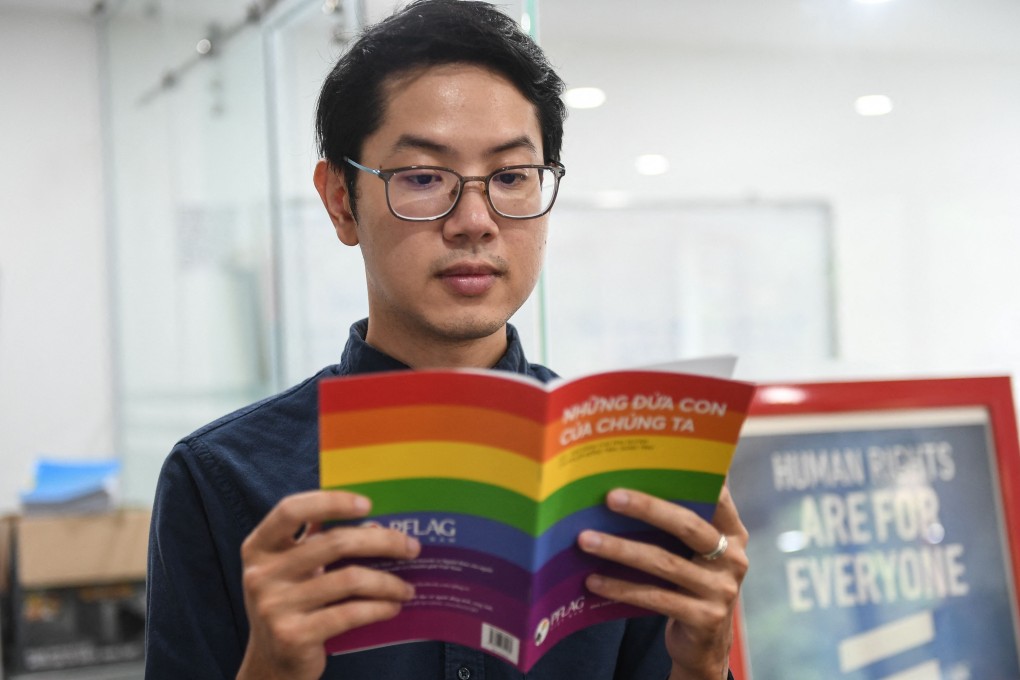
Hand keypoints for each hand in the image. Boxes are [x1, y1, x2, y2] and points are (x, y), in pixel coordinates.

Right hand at [237, 490, 420, 679]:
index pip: (291, 510)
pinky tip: (393, 607)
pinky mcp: (293, 635)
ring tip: (407, 587)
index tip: (368, 504)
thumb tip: (376, 523)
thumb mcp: (292, 568)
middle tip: (411, 547)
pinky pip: (349, 613)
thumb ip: (319, 542)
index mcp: (259, 547)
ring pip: (349, 579)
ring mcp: (274, 606)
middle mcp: (261, 574)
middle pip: (334, 543)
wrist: (272, 663)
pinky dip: (378, 608)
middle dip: (382, 542)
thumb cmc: (292, 603)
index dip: (331, 502)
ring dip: (388, 582)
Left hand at [577, 485, 747, 679]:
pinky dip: (621, 588)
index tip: (661, 458)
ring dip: (621, 549)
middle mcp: (733, 558)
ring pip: (664, 563)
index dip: (694, 477)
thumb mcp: (696, 554)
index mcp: (733, 534)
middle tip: (610, 496)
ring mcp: (721, 590)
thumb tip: (630, 485)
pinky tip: (593, 581)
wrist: (705, 645)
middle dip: (646, 508)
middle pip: (686, 525)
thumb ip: (680, 525)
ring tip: (586, 539)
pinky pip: (655, 597)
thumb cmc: (690, 584)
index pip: (717, 497)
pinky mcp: (704, 618)